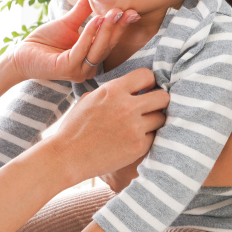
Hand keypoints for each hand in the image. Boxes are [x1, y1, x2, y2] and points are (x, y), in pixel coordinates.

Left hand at [8, 0, 138, 82]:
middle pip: (108, 46)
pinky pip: (81, 50)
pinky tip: (95, 20)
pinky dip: (89, 35)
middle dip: (118, 27)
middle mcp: (89, 68)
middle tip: (126, 9)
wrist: (21, 54)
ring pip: (97, 49)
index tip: (133, 11)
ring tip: (113, 11)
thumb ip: (84, 10)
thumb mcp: (69, 23)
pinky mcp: (67, 69)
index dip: (122, 27)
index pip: (111, 41)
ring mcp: (79, 71)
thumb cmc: (44, 41)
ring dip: (106, 30)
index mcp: (92, 58)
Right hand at [48, 67, 167, 185]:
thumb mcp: (89, 99)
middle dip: (158, 102)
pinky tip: (134, 140)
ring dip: (154, 121)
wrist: (68, 156)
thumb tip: (128, 86)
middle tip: (150, 108)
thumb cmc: (75, 127)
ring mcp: (134, 127)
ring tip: (141, 126)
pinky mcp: (138, 146)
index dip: (148, 82)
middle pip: (163, 96)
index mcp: (113, 90)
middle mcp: (126, 106)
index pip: (147, 75)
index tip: (145, 90)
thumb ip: (111, 91)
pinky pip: (155, 137)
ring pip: (161, 118)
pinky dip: (148, 138)